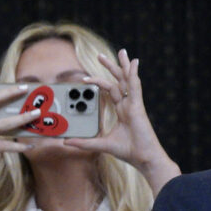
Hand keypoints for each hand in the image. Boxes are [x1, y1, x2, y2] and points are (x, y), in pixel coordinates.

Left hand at [62, 49, 180, 190]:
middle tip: (100, 56)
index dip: (99, 82)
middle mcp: (127, 105)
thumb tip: (66, 142)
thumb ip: (84, 143)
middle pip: (118, 81)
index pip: (110, 91)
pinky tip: (133, 63)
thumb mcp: (101, 144)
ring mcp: (133, 105)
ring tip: (122, 52)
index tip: (85, 78)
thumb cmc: (129, 151)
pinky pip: (135, 87)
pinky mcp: (138, 107)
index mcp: (122, 111)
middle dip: (111, 68)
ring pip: (127, 80)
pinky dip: (134, 74)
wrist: (144, 158)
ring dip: (123, 66)